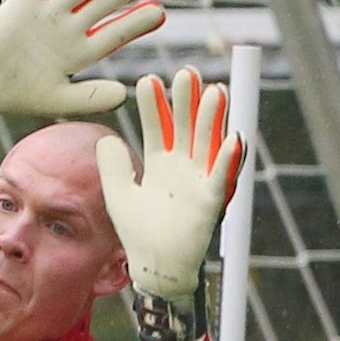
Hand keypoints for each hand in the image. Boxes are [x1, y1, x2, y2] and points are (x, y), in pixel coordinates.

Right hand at [0, 0, 165, 125]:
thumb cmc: (18, 95)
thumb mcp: (56, 101)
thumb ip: (89, 98)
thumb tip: (123, 93)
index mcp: (81, 51)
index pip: (117, 32)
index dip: (138, 21)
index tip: (158, 12)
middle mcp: (70, 27)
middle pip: (105, 1)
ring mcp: (49, 11)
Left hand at [95, 68, 244, 340]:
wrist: (154, 268)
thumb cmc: (138, 232)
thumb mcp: (118, 194)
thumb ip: (113, 166)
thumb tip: (105, 137)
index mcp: (162, 164)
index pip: (160, 127)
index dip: (155, 105)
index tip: (148, 80)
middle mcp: (183, 168)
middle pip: (187, 127)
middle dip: (187, 101)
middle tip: (185, 73)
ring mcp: (199, 182)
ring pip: (207, 144)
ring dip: (211, 120)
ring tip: (213, 91)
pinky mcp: (210, 203)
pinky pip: (222, 178)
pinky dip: (228, 160)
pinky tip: (234, 138)